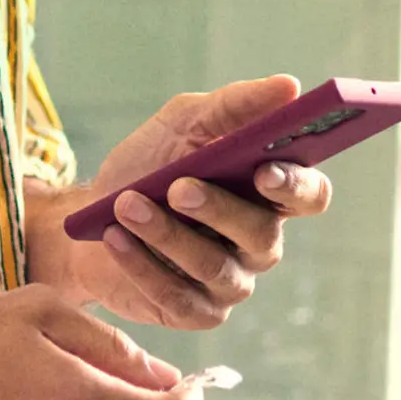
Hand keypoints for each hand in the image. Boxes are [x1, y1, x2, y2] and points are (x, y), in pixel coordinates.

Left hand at [26, 75, 333, 330]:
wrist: (89, 212)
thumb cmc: (147, 165)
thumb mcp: (183, 123)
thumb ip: (235, 106)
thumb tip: (289, 86)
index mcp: (268, 194)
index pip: (310, 195)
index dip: (295, 186)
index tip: (264, 168)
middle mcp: (258, 243)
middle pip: (262, 235)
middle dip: (218, 210)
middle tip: (177, 186)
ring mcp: (229, 282)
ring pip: (214, 267)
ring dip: (166, 234)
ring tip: (126, 205)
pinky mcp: (194, 312)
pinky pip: (178, 297)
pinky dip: (142, 265)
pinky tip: (115, 238)